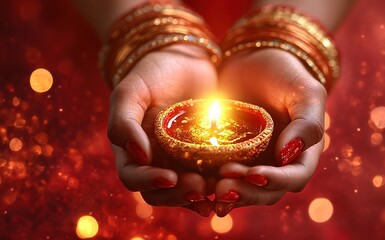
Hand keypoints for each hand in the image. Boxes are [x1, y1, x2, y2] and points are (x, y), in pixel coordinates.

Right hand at [108, 44, 216, 215]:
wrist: (185, 61)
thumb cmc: (153, 74)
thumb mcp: (131, 91)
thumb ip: (123, 122)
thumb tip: (140, 156)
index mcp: (132, 151)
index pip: (134, 177)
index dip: (149, 182)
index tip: (170, 177)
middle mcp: (155, 162)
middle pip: (162, 192)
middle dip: (179, 194)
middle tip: (200, 185)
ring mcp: (181, 161)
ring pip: (186, 190)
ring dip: (199, 195)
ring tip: (216, 188)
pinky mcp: (204, 157)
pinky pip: (209, 178)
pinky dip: (216, 187)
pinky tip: (228, 188)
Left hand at [214, 49, 326, 216]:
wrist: (252, 63)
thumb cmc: (284, 75)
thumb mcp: (305, 92)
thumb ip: (308, 123)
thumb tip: (288, 155)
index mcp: (301, 153)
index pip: (294, 177)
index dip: (276, 181)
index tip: (254, 174)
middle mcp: (277, 164)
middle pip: (266, 191)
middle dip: (247, 192)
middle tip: (224, 185)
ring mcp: (252, 163)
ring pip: (244, 189)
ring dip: (230, 193)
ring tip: (213, 188)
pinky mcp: (229, 157)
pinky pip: (222, 176)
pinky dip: (212, 184)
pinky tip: (199, 186)